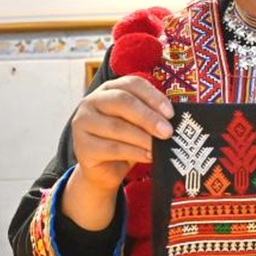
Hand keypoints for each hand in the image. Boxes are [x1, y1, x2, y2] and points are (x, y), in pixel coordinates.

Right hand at [61, 76, 172, 229]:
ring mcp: (83, 123)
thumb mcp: (139, 125)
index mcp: (109, 89)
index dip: (153, 96)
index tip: (171, 112)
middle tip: (168, 132)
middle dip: (148, 117)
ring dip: (143, 138)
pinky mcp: (82, 146)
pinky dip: (134, 153)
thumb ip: (150, 116)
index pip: (132, 84)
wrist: (106, 170)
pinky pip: (111, 148)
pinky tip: (148, 156)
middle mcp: (92, 101)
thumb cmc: (127, 141)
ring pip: (117, 127)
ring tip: (159, 147)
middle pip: (122, 102)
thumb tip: (173, 119)